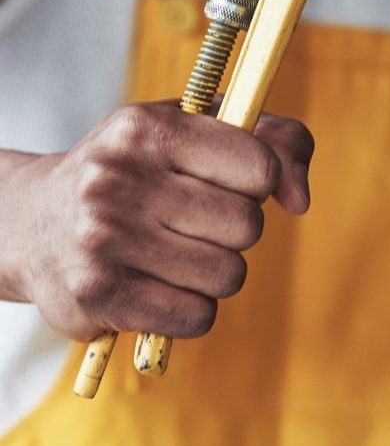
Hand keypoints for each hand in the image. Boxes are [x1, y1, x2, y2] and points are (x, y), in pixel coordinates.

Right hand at [2, 102, 313, 341]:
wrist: (33, 221)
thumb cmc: (137, 169)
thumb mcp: (197, 129)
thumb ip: (275, 142)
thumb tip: (301, 198)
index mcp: (146, 128)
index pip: (259, 166)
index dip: (262, 180)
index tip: (237, 181)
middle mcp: (118, 179)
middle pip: (247, 227)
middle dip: (235, 229)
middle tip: (195, 219)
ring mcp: (103, 239)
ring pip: (228, 276)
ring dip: (215, 271)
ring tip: (174, 251)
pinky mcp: (98, 295)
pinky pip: (198, 317)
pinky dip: (192, 307)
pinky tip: (159, 283)